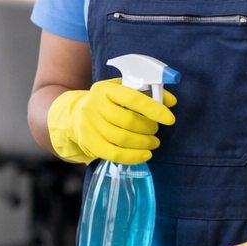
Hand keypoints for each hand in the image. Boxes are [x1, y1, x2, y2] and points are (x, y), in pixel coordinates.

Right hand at [46, 78, 175, 164]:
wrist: (75, 115)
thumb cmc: (107, 102)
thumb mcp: (122, 91)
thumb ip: (147, 92)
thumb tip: (171, 101)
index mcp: (105, 89)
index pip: (133, 98)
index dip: (154, 109)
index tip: (170, 119)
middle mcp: (94, 105)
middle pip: (128, 121)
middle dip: (149, 128)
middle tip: (156, 131)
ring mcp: (88, 124)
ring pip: (121, 138)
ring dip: (143, 143)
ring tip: (153, 143)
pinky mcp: (87, 141)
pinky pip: (113, 154)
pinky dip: (133, 156)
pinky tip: (144, 154)